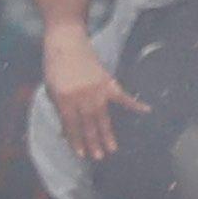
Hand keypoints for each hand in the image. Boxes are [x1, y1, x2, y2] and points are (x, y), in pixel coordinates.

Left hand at [41, 24, 143, 160]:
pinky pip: (123, 97)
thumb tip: (66, 129)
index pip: (71, 125)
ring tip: (112, 149)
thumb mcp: (50, 88)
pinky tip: (146, 111)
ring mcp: (96, 90)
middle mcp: (81, 97)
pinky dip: (135, 104)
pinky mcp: (108, 82)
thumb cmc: (55, 65)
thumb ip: (59, 108)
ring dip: (107, 134)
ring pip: (103, 117)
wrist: (66, 41)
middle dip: (93, 142)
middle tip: (99, 157)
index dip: (76, 140)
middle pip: (88, 125)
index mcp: (64, 99)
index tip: (81, 154)